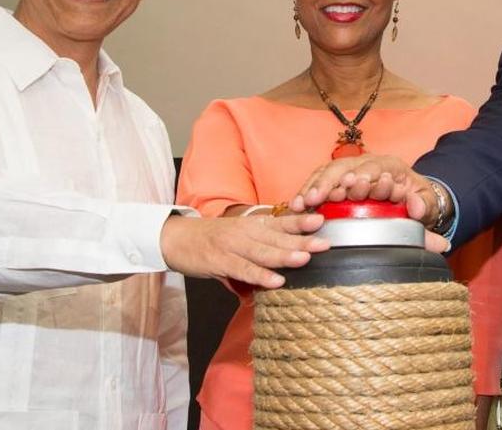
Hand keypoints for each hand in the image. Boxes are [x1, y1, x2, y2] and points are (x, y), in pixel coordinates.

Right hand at [159, 213, 328, 287]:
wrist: (177, 238)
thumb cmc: (212, 239)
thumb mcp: (240, 235)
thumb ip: (263, 244)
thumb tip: (290, 254)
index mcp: (253, 225)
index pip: (282, 222)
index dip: (302, 222)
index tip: (322, 221)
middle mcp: (245, 232)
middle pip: (278, 237)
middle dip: (303, 241)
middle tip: (325, 244)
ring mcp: (232, 246)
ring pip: (263, 252)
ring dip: (284, 256)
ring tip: (305, 259)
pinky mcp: (220, 262)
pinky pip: (243, 270)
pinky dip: (260, 275)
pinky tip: (276, 281)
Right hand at [291, 154, 428, 216]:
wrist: (412, 199)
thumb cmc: (418, 201)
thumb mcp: (429, 205)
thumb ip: (424, 206)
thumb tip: (415, 206)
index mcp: (391, 165)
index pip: (375, 166)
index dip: (364, 175)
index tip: (353, 183)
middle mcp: (368, 163)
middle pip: (345, 167)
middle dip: (330, 181)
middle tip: (319, 196)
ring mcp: (351, 170)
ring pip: (328, 173)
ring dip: (314, 187)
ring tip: (302, 203)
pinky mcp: (338, 180)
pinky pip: (319, 182)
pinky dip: (307, 192)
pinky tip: (297, 204)